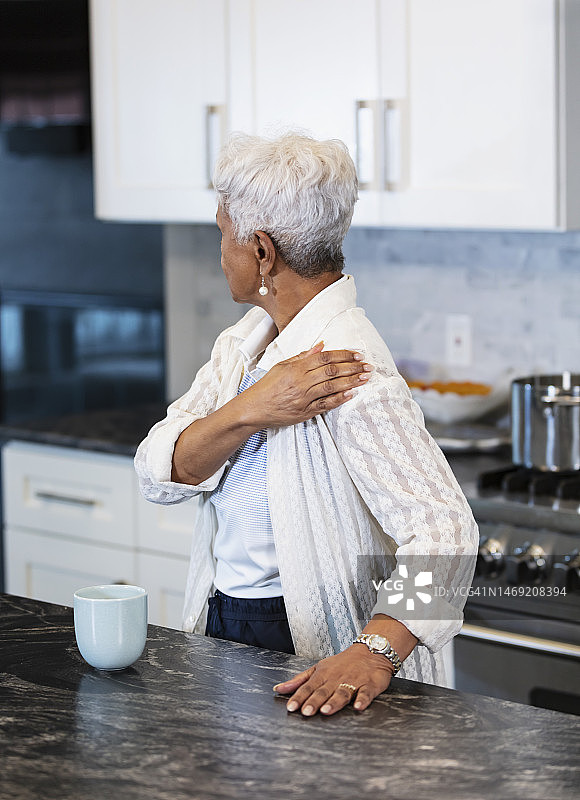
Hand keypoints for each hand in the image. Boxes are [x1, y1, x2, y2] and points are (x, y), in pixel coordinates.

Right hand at [239, 341, 372, 428]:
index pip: (325, 358)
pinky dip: (339, 399)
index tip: (357, 354)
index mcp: (296, 368)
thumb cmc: (267, 386)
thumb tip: (322, 345)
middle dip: (353, 367)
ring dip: (351, 382)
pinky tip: (351, 394)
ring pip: (331, 387)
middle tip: (368, 365)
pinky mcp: (304, 412)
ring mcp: (303, 398)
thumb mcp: (282, 366)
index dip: (343, 355)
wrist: (254, 409)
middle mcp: (301, 382)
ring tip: (365, 378)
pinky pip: (325, 405)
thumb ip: (303, 356)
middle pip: (331, 371)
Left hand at [272, 644, 393, 715]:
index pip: (308, 687)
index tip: (291, 707)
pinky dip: (362, 699)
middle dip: (314, 701)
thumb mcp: (318, 669)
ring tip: (326, 711)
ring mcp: (353, 682)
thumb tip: (279, 689)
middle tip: (306, 712)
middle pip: (324, 691)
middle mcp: (336, 679)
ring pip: (342, 693)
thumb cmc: (342, 663)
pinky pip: (365, 693)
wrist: (370, 651)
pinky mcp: (369, 685)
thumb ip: (299, 681)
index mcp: (323, 675)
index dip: (300, 697)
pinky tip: (358, 707)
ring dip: (334, 702)